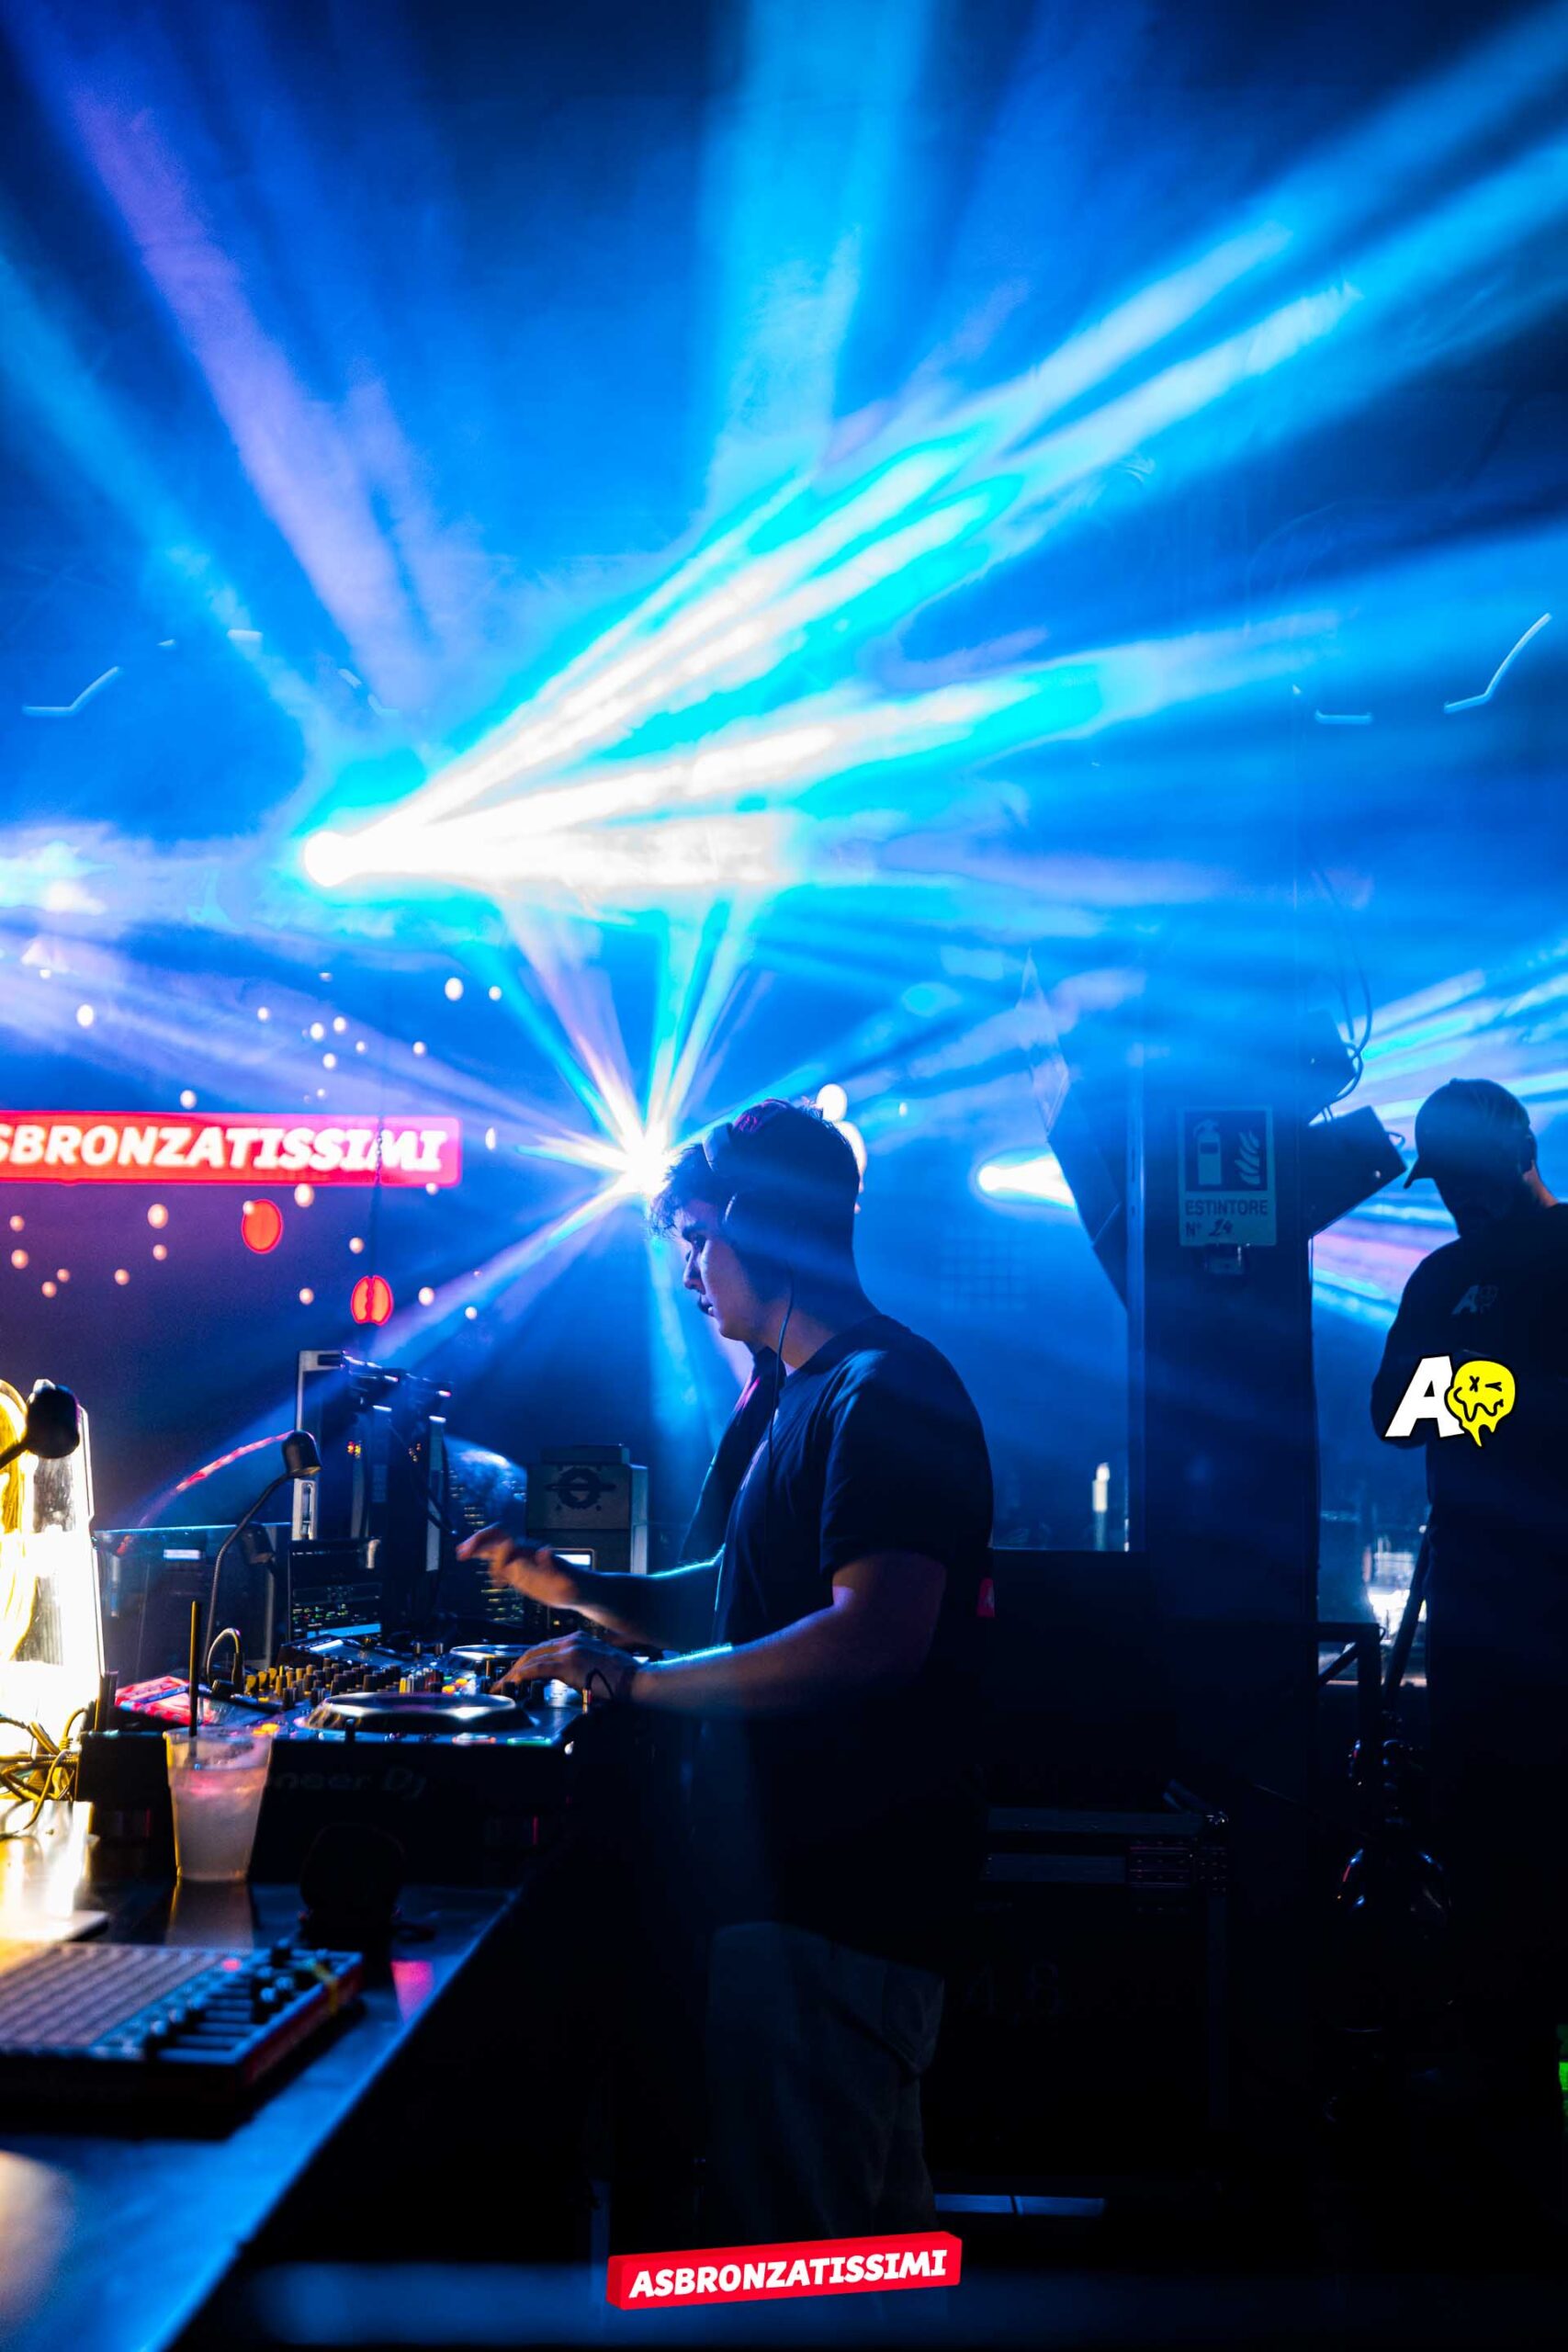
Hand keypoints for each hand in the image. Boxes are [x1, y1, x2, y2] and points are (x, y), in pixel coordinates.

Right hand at [456, 1525, 580, 1609]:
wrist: (582, 1590)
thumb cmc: (576, 1586)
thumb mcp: (566, 1580)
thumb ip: (553, 1567)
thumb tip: (544, 1550)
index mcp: (532, 1553)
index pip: (506, 1542)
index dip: (494, 1549)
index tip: (486, 1565)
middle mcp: (525, 1553)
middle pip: (497, 1538)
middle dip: (478, 1542)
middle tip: (462, 1552)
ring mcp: (522, 1561)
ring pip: (496, 1548)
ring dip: (479, 1549)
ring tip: (462, 1555)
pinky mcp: (522, 1572)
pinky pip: (501, 1563)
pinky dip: (490, 1565)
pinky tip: (492, 1580)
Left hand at [498, 1632, 639, 1704]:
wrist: (635, 1678)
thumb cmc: (623, 1675)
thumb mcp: (599, 1661)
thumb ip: (582, 1663)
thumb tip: (572, 1674)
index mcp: (578, 1639)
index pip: (545, 1647)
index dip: (529, 1659)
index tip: (519, 1670)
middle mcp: (572, 1641)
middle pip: (535, 1651)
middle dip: (517, 1665)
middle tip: (505, 1679)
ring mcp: (569, 1651)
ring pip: (532, 1659)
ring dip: (515, 1673)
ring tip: (504, 1685)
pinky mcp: (568, 1664)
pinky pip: (538, 1669)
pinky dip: (522, 1676)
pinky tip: (513, 1683)